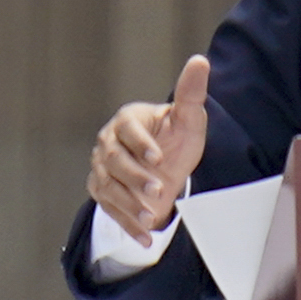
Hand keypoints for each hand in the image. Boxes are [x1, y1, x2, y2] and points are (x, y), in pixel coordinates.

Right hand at [86, 53, 212, 242]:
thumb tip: (199, 62)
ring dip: (129, 204)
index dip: (141, 145)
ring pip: (109, 187)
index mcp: (127, 121)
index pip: (127, 130)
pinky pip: (110, 210)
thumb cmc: (176, 141)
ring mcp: (101, 170)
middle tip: (158, 190)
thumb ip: (191, 93)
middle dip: (135, 178)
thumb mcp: (188, 119)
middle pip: (114, 161)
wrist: (165, 171)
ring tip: (150, 217)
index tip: (159, 159)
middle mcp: (108, 143)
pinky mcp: (101, 192)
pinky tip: (145, 237)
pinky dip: (127, 225)